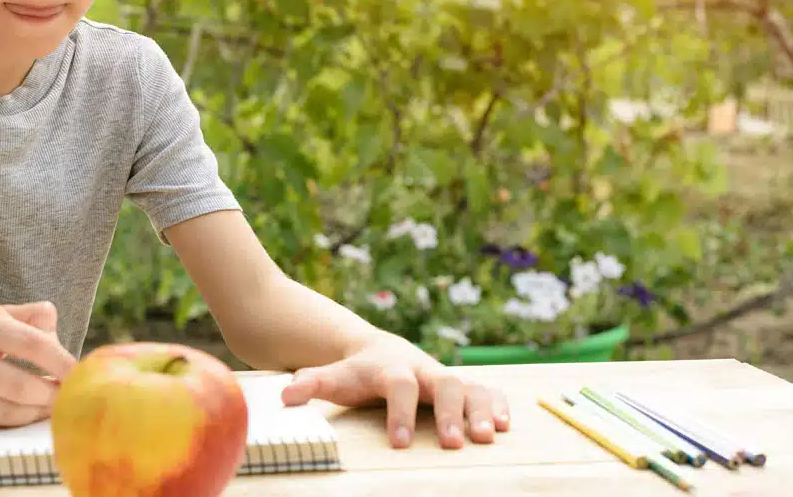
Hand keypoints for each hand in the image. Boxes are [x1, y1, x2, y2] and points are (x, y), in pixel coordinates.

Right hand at [0, 301, 76, 429]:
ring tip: (52, 405)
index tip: (79, 371)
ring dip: (37, 412)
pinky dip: (15, 423)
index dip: (60, 360)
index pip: (29, 343)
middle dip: (52, 394)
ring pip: (8, 412)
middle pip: (21, 385)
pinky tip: (27, 415)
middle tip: (69, 394)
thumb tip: (53, 321)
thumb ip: (22, 317)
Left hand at [279, 333, 509, 449]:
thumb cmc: (355, 370)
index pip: (398, 386)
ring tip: (490, 437)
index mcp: (392, 368)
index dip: (400, 413)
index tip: (399, 443)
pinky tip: (507, 426)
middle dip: (450, 413)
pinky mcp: (460, 384)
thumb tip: (286, 396)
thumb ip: (312, 383)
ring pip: (469, 387)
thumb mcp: (334, 375)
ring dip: (481, 410)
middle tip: (454, 444)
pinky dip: (498, 405)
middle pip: (443, 383)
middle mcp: (423, 370)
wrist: (376, 348)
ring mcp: (444, 376)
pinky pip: (485, 390)